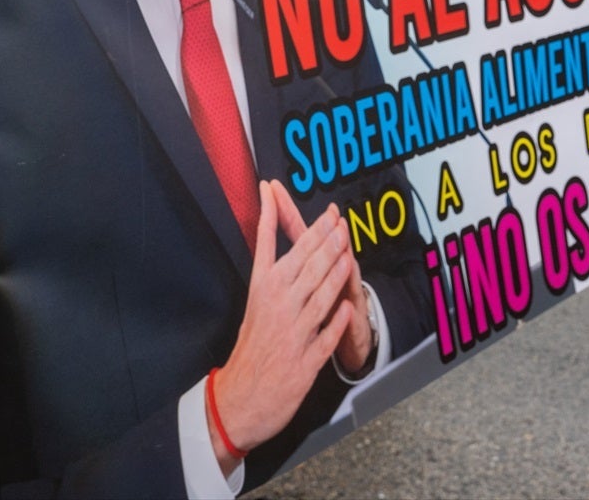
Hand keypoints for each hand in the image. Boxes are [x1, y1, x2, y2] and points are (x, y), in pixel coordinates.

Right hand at [212, 182, 355, 473]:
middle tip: (336, 217)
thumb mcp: (254, 308)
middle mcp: (275, 306)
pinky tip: (348, 306)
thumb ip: (271, 278)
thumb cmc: (250, 351)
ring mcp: (292, 333)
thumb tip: (280, 248)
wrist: (239, 400)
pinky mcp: (305, 359)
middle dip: (323, 237)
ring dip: (336, 270)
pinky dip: (337, 320)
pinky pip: (326, 335)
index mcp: (259, 292)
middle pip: (303, 263)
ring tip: (348, 250)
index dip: (272, 213)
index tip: (275, 189)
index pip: (266, 244)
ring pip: (319, 294)